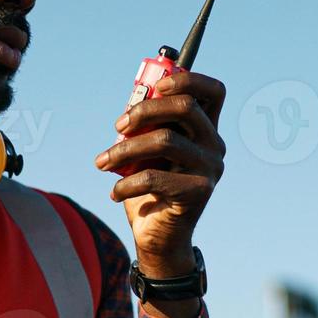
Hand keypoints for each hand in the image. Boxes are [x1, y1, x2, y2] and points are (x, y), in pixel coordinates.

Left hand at [94, 70, 226, 277]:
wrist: (158, 238)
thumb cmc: (149, 189)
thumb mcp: (145, 152)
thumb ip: (145, 125)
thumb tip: (131, 100)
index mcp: (205, 129)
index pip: (213, 91)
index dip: (189, 79)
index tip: (157, 85)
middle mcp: (215, 145)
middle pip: (186, 106)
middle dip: (145, 110)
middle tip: (118, 125)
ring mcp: (210, 168)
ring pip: (166, 140)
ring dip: (124, 149)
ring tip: (102, 162)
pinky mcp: (199, 192)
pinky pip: (155, 177)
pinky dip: (126, 183)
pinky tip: (115, 193)